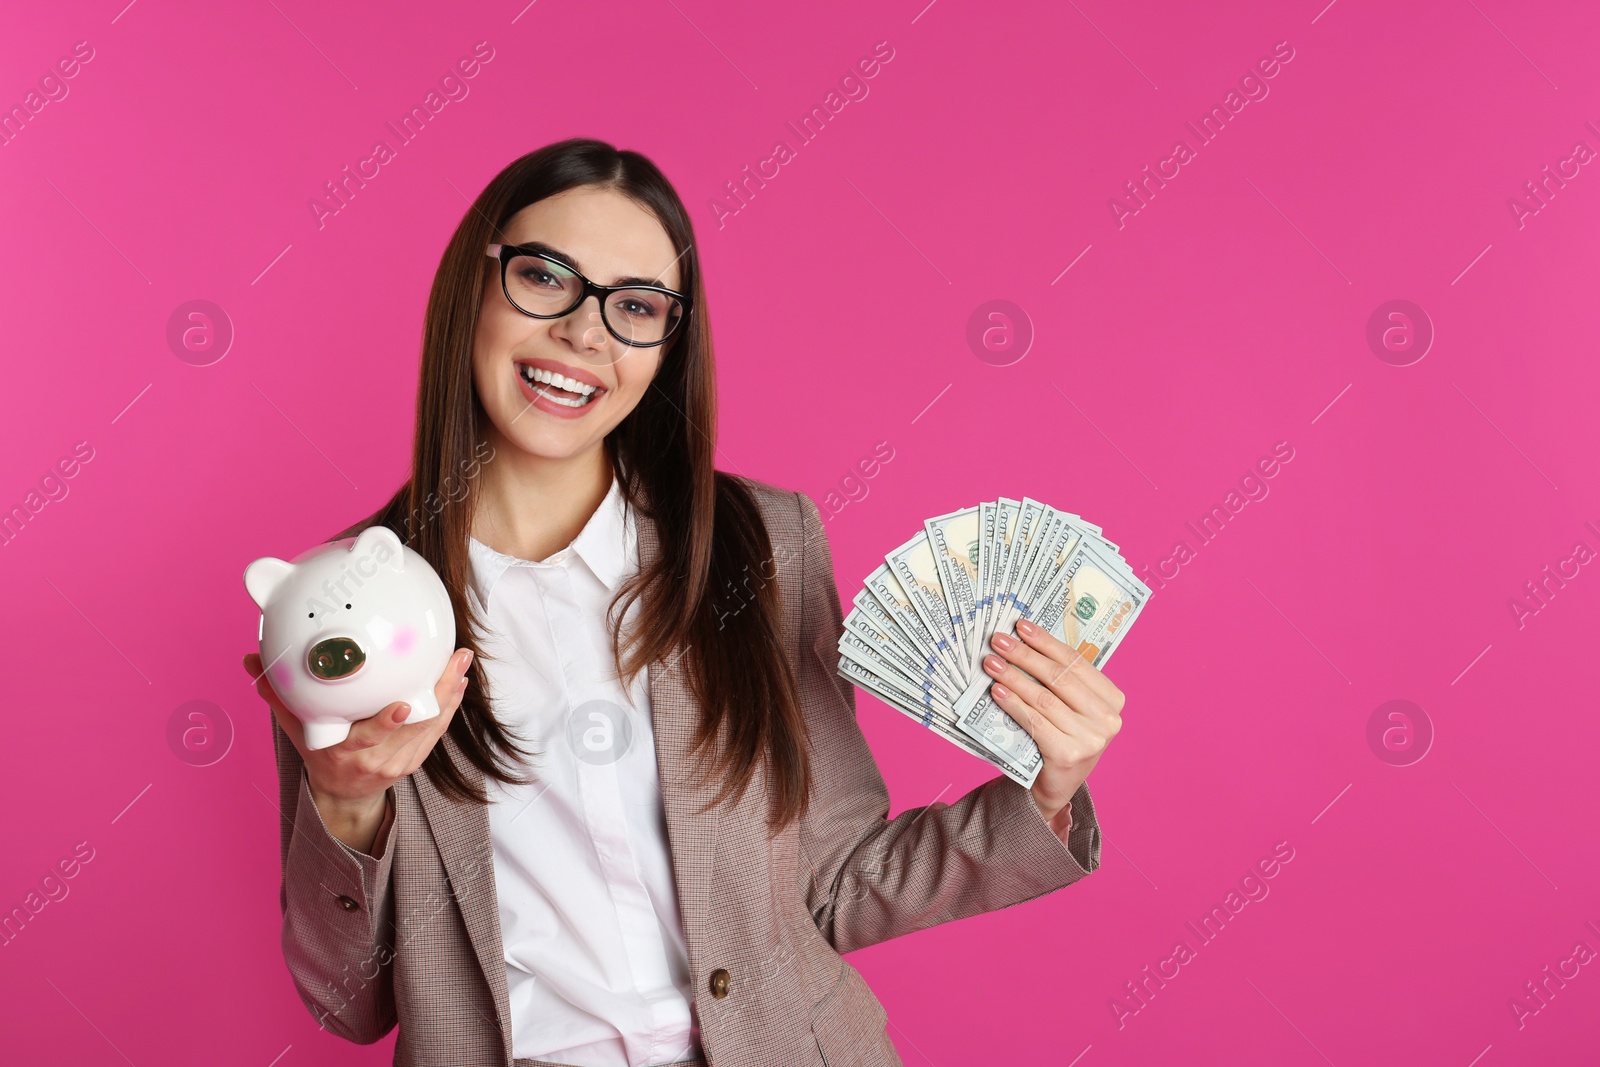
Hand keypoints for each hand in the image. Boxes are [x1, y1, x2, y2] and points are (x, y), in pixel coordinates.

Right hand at [241, 647, 474, 849]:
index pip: (367, 739)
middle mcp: (374, 760)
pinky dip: (449, 705)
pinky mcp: (415, 761)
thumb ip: (278, 695)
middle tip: (454, 661)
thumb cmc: (319, 751)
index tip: (404, 703)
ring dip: (449, 693)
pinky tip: (458, 681)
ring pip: (432, 726)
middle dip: (437, 693)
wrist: (341, 791)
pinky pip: (437, 731)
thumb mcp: (296, 727)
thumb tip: (253, 660)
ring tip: (461, 662)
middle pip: (413, 727)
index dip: (387, 724)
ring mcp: (399, 763)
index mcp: (344, 752)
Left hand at [980, 617, 1124, 831]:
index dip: (1046, 642)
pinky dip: (1013, 704)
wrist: (1055, 785)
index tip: (1021, 626)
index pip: (1075, 662)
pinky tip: (997, 691)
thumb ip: (1059, 681)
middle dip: (1025, 655)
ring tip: (991, 664)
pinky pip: (1035, 721)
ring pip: (1044, 698)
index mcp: (1112, 699)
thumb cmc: (1061, 737)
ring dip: (1013, 677)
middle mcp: (1108, 718)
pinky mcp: (1069, 755)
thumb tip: (1023, 641)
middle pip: (1059, 677)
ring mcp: (1092, 739)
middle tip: (998, 641)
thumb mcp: (1070, 708)